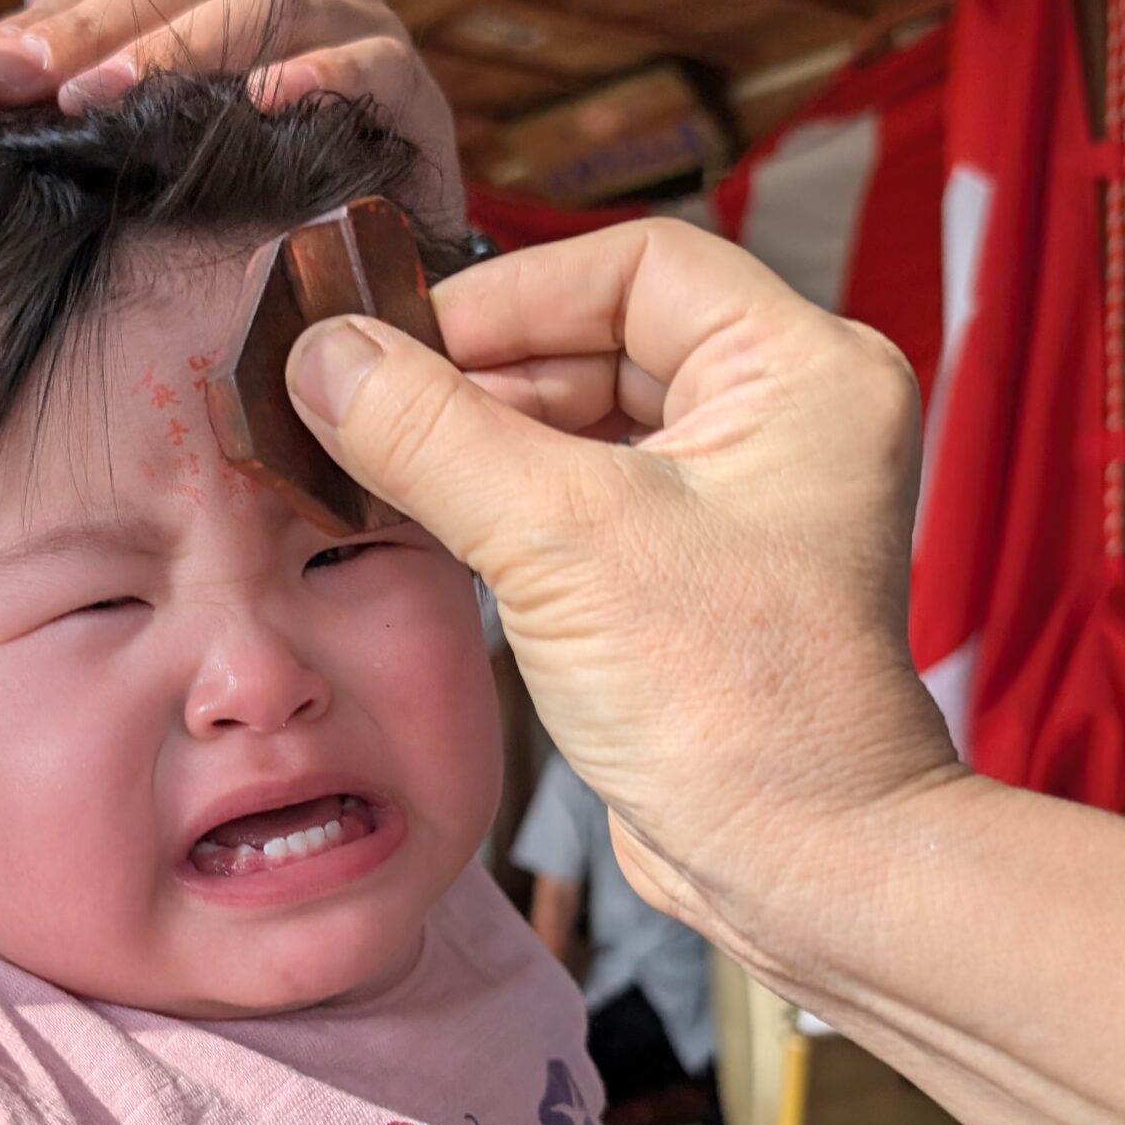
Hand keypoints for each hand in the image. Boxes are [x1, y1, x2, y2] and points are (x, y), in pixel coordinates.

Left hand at [0, 0, 464, 231]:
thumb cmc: (257, 186)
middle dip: (100, 31)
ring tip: (114, 96)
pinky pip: (370, 69)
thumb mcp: (153, 131)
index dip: (50, 18)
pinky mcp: (416, 94)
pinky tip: (267, 101)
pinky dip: (320, 78)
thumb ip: (70, 89)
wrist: (383, 253)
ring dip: (187, 50)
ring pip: (272, 6)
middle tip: (30, 83)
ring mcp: (364, 26)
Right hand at [283, 220, 960, 967]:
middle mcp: (784, 418)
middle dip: (480, 372)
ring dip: (480, 438)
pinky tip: (423, 515)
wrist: (793, 860)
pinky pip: (582, 495)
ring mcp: (738, 498)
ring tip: (377, 459)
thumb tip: (323, 355)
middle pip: (601, 338)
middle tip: (365, 400)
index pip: (635, 265)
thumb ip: (431, 435)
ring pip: (584, 420)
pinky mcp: (690, 571)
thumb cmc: (731, 700)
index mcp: (800, 371)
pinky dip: (503, 499)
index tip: (400, 338)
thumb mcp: (558, 540)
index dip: (509, 294)